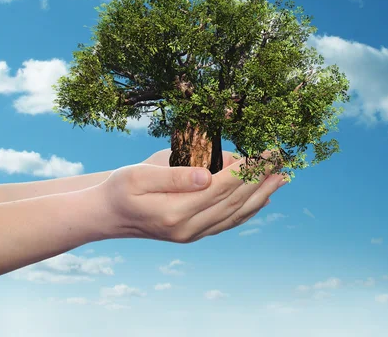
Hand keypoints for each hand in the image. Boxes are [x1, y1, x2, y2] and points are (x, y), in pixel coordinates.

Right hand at [96, 151, 286, 243]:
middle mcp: (189, 229)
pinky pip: (227, 223)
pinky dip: (247, 210)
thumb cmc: (120, 188)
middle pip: (235, 201)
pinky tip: (262, 200)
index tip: (266, 152)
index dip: (248, 169)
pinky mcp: (193, 234)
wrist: (106, 216)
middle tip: (281, 158)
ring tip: (281, 177)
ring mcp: (192, 235)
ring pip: (236, 214)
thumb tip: (209, 175)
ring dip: (261, 195)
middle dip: (261, 178)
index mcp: (176, 211)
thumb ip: (174, 176)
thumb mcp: (139, 175)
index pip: (223, 187)